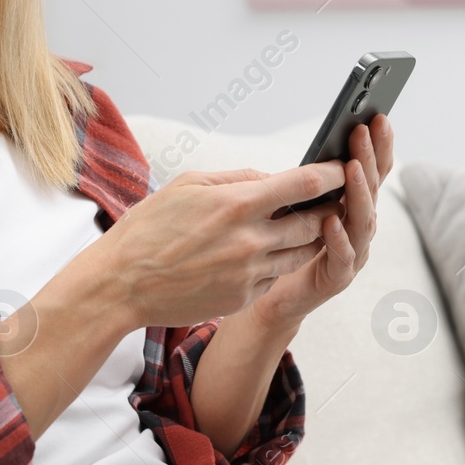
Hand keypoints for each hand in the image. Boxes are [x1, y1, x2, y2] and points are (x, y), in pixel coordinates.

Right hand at [81, 159, 346, 330]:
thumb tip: (274, 178)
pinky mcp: (242, 297)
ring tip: (309, 223)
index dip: (332, 174)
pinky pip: (276, 276)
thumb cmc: (149, 228)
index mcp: (237, 204)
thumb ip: (238, 179)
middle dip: (329, 208)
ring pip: (302, 252)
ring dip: (310, 237)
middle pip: (314, 221)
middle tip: (336, 197)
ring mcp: (249, 273)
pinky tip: (268, 252)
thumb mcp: (188, 185)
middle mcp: (250, 240)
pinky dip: (278, 262)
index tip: (343, 166)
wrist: (121, 284)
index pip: (305, 184)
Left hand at [247, 113, 392, 333]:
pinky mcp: (338, 278)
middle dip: (368, 158)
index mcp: (353, 207)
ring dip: (358, 192)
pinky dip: (339, 238)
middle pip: (371, 189)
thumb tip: (314, 146)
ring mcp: (354, 253)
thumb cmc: (284, 244)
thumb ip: (309, 182)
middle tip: (363, 130)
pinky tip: (331, 221)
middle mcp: (360, 227)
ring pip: (363, 221)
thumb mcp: (297, 204)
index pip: (371, 172)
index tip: (377, 117)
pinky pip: (343, 257)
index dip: (377, 146)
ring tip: (351, 167)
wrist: (274, 297)